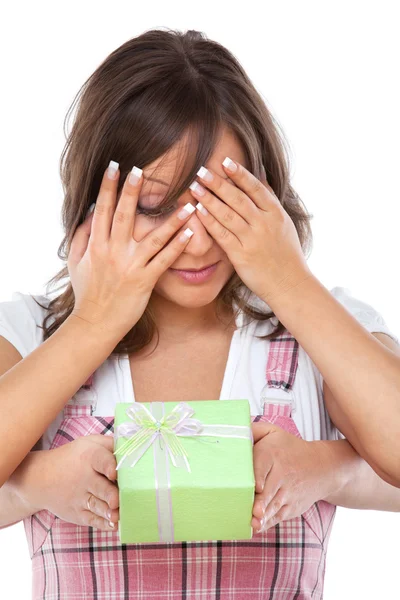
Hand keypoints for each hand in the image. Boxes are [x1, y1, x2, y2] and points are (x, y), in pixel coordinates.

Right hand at [18, 435, 119, 531]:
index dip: (109, 466)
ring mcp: (79, 498)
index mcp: (89, 457)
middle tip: (118, 500)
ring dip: (108, 512)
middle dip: (111, 495)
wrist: (40, 478)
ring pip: (97, 506)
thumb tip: (133, 446)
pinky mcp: (77, 513)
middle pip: (101, 488)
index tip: (113, 473)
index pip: (100, 460)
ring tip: (117, 516)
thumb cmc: (73, 458)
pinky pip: (92, 520)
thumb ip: (110, 444)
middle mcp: (83, 478)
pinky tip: (114, 525)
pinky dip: (103, 524)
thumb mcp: (89, 443)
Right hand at [67, 161, 195, 338]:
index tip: (115, 166)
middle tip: (141, 169)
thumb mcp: (76, 262)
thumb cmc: (87, 292)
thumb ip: (82, 235)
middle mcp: (113, 253)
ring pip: (154, 238)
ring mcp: (131, 267)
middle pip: (125, 217)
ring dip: (172, 219)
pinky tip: (191, 233)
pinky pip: (164, 261)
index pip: (102, 209)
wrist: (96, 323)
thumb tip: (91, 210)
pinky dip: (178, 247)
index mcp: (96, 245)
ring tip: (187, 203)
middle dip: (132, 192)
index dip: (108, 187)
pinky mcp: (145, 281)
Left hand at [189, 158, 312, 303]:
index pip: (256, 188)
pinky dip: (209, 222)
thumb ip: (269, 199)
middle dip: (218, 183)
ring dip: (209, 199)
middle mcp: (264, 224)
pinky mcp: (241, 256)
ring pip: (227, 214)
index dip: (240, 174)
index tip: (225, 161)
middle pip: (238, 198)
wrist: (289, 284)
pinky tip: (197, 211)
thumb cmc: (286, 253)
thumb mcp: (284, 223)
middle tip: (201, 170)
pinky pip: (222, 235)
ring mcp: (252, 240)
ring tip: (194, 187)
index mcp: (276, 214)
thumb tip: (260, 174)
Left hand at [250, 421, 340, 532]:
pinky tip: (257, 527)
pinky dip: (268, 522)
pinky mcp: (291, 507)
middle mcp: (282, 475)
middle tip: (254, 510)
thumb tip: (234, 430)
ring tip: (254, 522)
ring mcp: (288, 493)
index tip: (257, 486)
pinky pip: (278, 516)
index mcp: (274, 454)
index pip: (264, 464)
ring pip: (274, 505)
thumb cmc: (290, 448)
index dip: (259, 476)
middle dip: (261, 501)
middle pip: (269, 489)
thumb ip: (253, 430)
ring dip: (264, 515)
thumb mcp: (274, 432)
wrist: (323, 467)